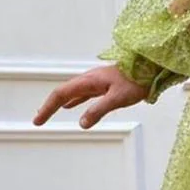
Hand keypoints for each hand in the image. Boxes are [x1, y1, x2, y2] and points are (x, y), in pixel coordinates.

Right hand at [33, 64, 149, 128]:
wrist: (151, 66)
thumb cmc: (137, 80)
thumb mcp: (117, 98)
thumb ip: (99, 110)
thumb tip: (82, 123)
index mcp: (88, 80)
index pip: (60, 94)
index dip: (47, 108)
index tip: (38, 120)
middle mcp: (89, 79)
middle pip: (62, 92)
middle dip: (49, 106)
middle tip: (38, 120)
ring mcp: (96, 81)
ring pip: (72, 92)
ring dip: (59, 103)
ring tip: (49, 111)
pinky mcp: (104, 84)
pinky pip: (82, 94)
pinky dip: (73, 101)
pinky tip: (71, 106)